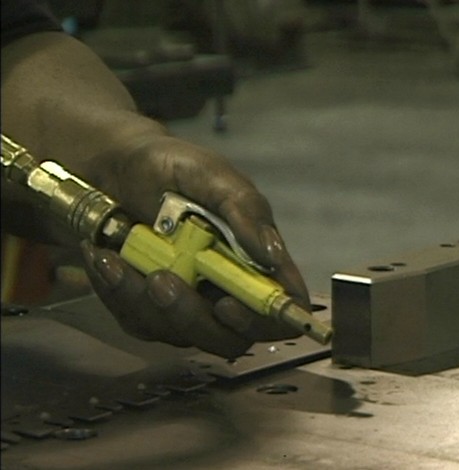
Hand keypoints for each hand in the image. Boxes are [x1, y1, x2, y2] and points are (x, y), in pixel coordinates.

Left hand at [80, 134, 309, 357]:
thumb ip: (245, 210)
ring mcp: (190, 304)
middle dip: (192, 316)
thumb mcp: (211, 175)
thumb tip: (274, 255)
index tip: (229, 304)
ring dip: (144, 302)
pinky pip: (140, 322)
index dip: (267, 320)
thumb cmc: (172, 165)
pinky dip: (117, 293)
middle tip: (160, 279)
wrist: (115, 167)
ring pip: (180, 334)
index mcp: (256, 260)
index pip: (283, 307)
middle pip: (231, 338)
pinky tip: (103, 258)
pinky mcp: (150, 311)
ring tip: (114, 256)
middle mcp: (228, 288)